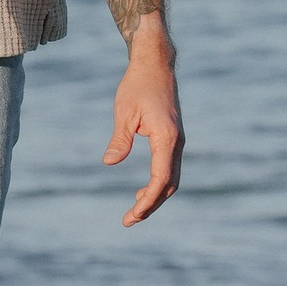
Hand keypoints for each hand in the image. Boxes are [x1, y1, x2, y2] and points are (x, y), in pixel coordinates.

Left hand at [105, 35, 183, 226]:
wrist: (154, 64)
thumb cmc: (137, 85)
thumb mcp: (124, 112)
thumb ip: (119, 139)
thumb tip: (109, 163)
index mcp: (166, 138)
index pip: (160, 179)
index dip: (147, 201)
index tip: (132, 215)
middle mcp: (176, 142)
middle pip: (169, 185)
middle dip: (150, 205)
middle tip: (128, 221)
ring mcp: (177, 141)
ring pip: (171, 179)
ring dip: (155, 197)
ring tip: (134, 212)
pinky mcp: (172, 138)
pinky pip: (168, 168)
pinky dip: (157, 184)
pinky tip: (141, 192)